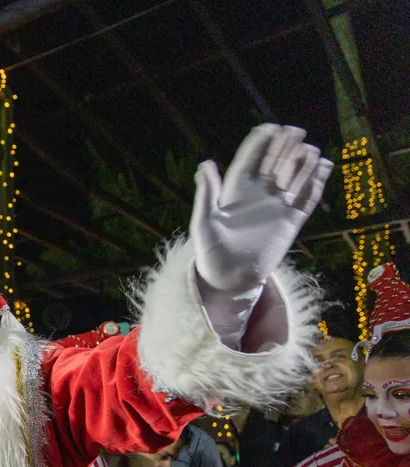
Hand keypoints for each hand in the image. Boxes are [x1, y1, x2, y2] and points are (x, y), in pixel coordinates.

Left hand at [192, 124, 332, 292]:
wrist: (229, 279)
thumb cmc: (210, 252)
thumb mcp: (204, 222)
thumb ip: (207, 193)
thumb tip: (205, 164)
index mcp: (235, 191)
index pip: (249, 160)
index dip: (260, 143)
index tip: (269, 127)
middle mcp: (258, 195)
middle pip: (273, 164)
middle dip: (284, 147)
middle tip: (295, 131)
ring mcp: (276, 207)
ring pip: (292, 178)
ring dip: (302, 163)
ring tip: (310, 149)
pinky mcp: (290, 221)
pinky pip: (306, 199)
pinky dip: (316, 183)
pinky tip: (324, 167)